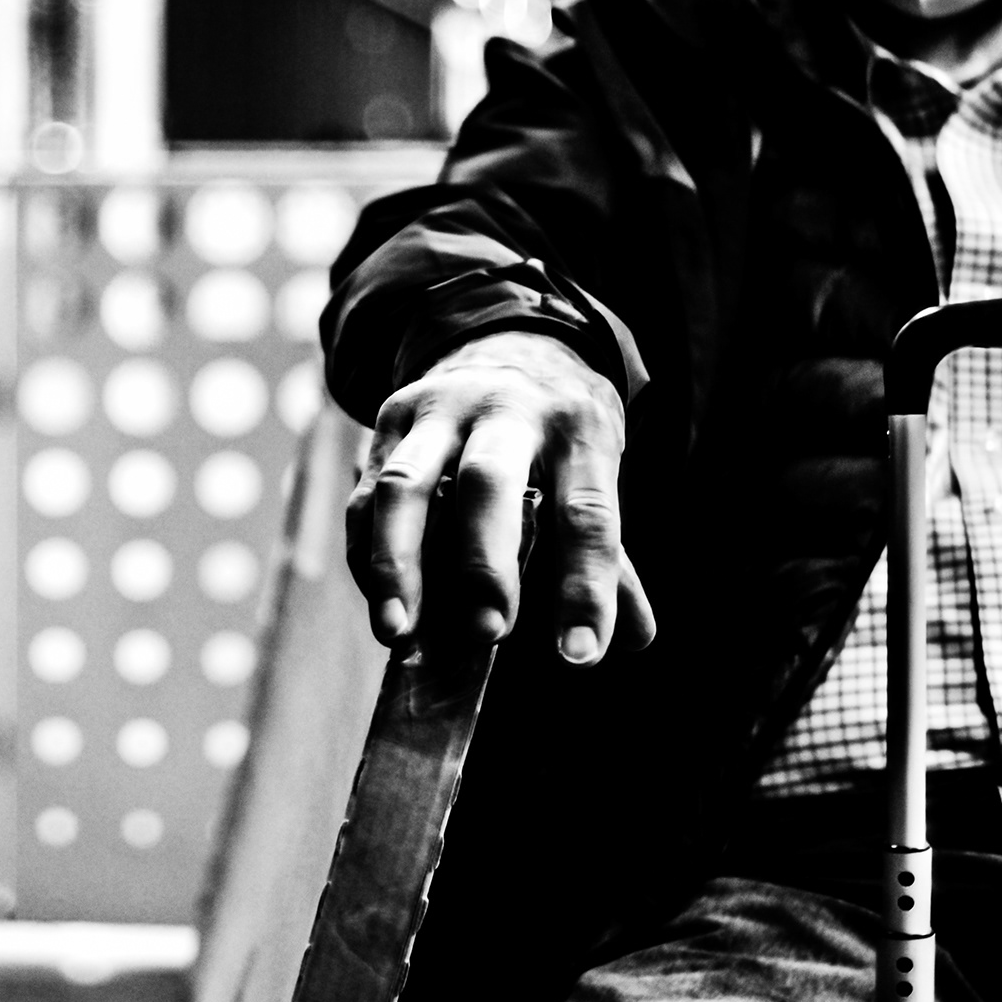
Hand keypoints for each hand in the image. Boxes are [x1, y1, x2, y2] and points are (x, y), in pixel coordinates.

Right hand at [345, 332, 654, 663]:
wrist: (510, 347)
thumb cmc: (560, 439)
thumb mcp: (597, 476)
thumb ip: (611, 561)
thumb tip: (634, 639)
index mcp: (577, 428)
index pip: (588, 513)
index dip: (585, 587)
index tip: (580, 655)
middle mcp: (507, 408)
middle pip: (489, 481)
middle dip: (485, 563)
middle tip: (489, 633)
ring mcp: (441, 409)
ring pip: (406, 483)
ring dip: (398, 562)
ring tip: (398, 630)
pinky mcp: (392, 418)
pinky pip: (367, 493)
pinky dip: (368, 553)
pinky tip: (382, 601)